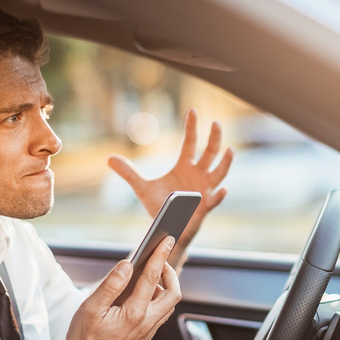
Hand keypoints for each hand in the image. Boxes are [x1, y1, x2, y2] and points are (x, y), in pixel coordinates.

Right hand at [56, 236, 180, 339]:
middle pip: (172, 293)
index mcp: (134, 313)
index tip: (166, 240)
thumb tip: (126, 265)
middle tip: (159, 261)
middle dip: (170, 273)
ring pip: (167, 307)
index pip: (152, 277)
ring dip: (164, 288)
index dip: (160, 255)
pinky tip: (142, 297)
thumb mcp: (90, 308)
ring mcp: (147, 334)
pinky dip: (157, 302)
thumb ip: (111, 285)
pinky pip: (159, 317)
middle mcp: (146, 324)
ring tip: (150, 276)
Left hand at [108, 108, 233, 265]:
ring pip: (219, 173)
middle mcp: (198, 175)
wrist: (166, 228)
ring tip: (230, 150)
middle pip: (209, 152)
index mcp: (184, 166)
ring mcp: (204, 190)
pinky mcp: (205, 206)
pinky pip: (215, 200)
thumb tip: (109, 158)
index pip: (190, 142)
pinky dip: (219, 195)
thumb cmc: (160, 206)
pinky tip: (223, 190)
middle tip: (216, 123)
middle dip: (214, 138)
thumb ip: (129, 172)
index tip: (192, 110)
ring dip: (226, 162)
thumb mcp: (141, 188)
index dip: (191, 127)